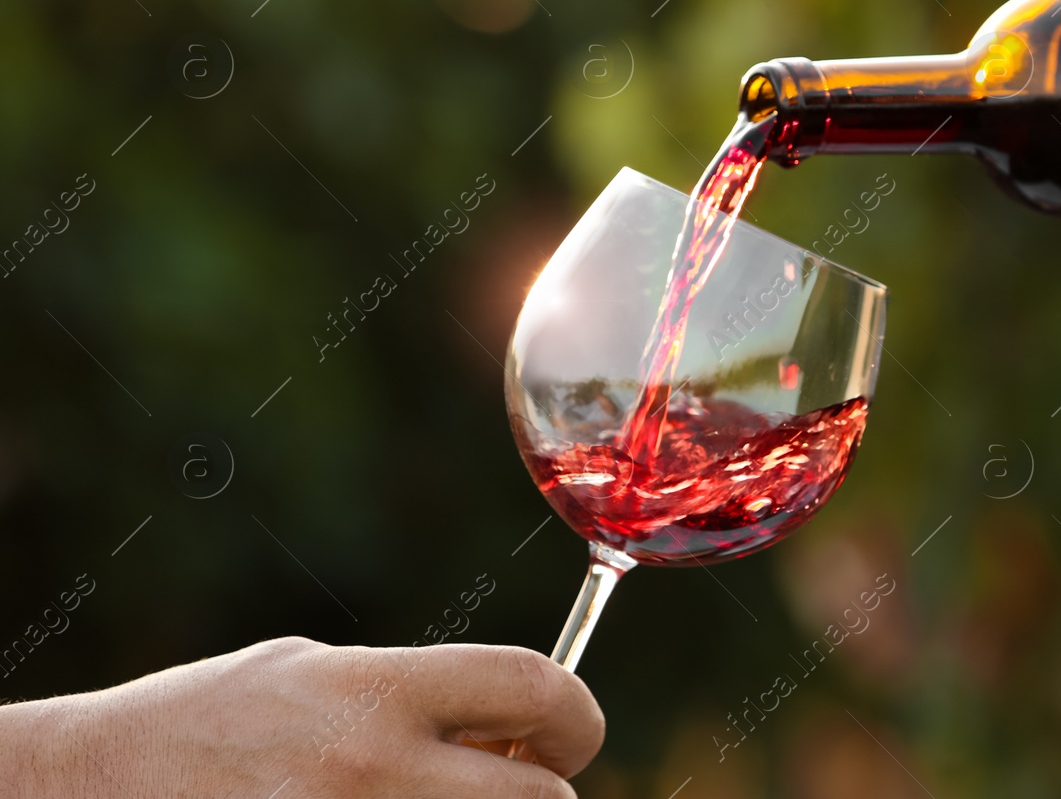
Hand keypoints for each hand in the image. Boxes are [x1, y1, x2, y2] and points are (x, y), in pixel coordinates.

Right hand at [0, 636, 603, 797]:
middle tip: (514, 785)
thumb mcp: (313, 670)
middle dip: (544, 797)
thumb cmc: (208, 721)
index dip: (576, 715)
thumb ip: (418, 690)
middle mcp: (372, 772)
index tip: (567, 734)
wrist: (88, 796)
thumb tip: (516, 722)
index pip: (534, 686)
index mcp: (373, 693)